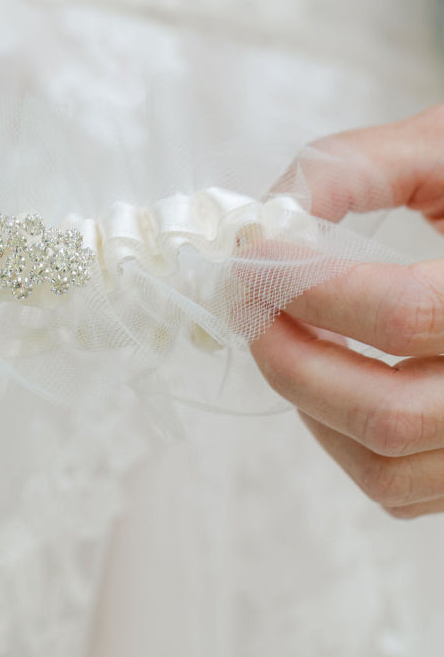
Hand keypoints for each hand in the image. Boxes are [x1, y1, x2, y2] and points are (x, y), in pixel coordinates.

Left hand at [252, 105, 443, 518]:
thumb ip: (356, 167)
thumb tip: (264, 217)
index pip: (406, 314)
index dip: (309, 288)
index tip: (251, 257)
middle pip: (390, 414)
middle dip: (291, 360)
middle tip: (249, 305)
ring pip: (388, 469)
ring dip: (309, 406)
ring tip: (287, 339)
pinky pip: (399, 489)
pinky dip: (341, 441)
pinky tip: (332, 377)